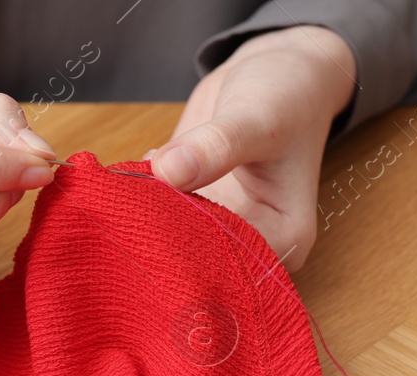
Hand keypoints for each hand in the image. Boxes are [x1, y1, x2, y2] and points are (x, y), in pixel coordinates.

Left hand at [151, 26, 356, 270]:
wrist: (277, 70)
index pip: (232, 264)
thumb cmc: (286, 97)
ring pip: (172, 241)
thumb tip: (167, 170)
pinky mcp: (191, 207)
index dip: (192, 244)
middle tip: (133, 200)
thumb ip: (216, 147)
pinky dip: (139, 200)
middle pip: (199, 260)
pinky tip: (131, 176)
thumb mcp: (257, 119)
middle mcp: (253, 242)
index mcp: (287, 238)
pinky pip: (157, 215)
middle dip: (163, 233)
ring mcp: (219, 227)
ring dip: (145, 217)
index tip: (160, 210)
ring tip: (130, 186)